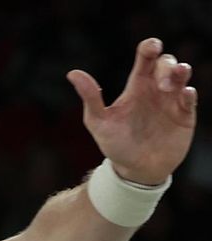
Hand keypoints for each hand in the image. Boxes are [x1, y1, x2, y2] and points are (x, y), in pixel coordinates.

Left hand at [68, 38, 196, 185]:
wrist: (134, 170)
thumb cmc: (115, 144)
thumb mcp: (98, 121)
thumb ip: (90, 98)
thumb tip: (72, 73)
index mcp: (136, 86)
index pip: (146, 59)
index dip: (150, 47)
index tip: (152, 47)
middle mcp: (156, 88)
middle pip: (166, 63)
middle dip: (165, 67)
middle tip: (160, 86)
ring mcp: (172, 100)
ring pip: (182, 75)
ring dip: (180, 73)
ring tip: (171, 85)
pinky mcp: (185, 115)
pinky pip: (191, 97)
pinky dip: (189, 93)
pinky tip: (185, 94)